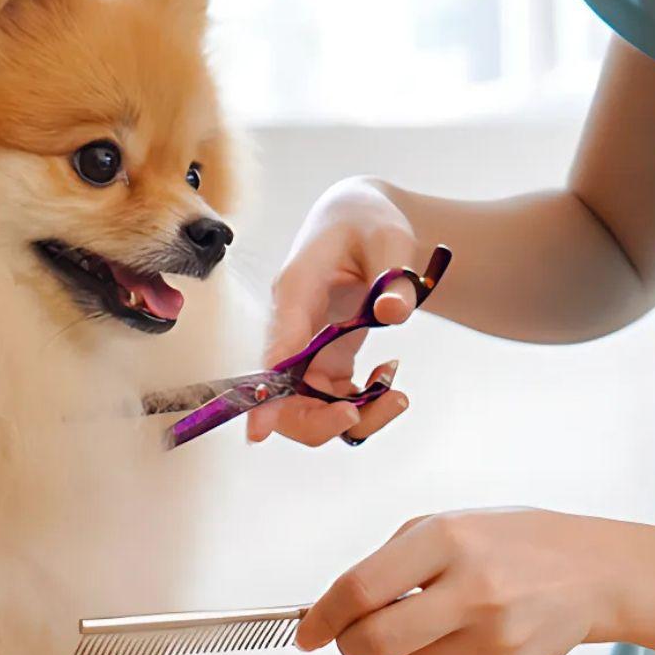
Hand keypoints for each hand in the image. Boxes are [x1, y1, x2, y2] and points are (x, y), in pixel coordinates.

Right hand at [248, 177, 422, 445]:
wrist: (362, 223)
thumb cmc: (367, 224)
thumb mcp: (389, 239)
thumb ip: (393, 277)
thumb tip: (395, 312)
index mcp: (296, 292)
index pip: (275, 351)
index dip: (263, 396)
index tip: (257, 432)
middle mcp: (292, 328)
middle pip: (284, 396)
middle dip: (320, 421)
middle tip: (366, 412)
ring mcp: (307, 350)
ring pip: (311, 408)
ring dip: (354, 417)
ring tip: (397, 395)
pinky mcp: (325, 361)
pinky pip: (335, 402)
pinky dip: (366, 404)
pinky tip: (389, 375)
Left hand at [296, 508, 624, 654]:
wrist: (596, 572)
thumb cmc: (511, 542)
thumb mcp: (448, 525)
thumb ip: (391, 561)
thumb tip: (339, 607)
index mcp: (446, 539)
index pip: (361, 589)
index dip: (323, 617)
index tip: (307, 633)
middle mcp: (470, 587)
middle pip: (375, 643)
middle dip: (348, 646)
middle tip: (349, 638)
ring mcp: (493, 633)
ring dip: (400, 651)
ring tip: (433, 620)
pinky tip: (477, 628)